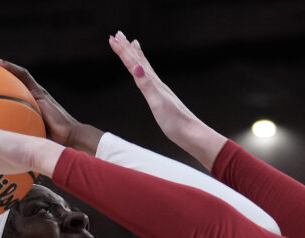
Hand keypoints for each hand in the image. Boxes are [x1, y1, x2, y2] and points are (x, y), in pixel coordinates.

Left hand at [0, 53, 101, 154]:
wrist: (67, 142)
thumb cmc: (46, 147)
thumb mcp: (18, 142)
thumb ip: (4, 139)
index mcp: (18, 109)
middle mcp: (24, 98)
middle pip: (0, 80)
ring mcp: (32, 93)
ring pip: (9, 72)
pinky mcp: (39, 91)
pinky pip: (22, 75)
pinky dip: (8, 67)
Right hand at [108, 32, 226, 170]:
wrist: (192, 135)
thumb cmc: (175, 122)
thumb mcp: (158, 103)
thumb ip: (147, 85)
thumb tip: (137, 67)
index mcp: (154, 84)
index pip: (135, 63)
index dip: (123, 51)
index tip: (112, 38)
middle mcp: (157, 84)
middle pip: (140, 62)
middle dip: (128, 49)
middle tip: (118, 34)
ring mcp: (161, 91)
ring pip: (145, 69)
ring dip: (137, 56)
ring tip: (133, 45)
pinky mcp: (163, 100)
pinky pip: (150, 80)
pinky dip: (144, 72)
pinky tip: (145, 73)